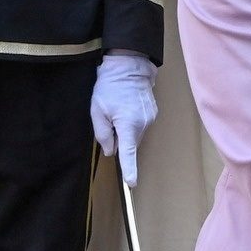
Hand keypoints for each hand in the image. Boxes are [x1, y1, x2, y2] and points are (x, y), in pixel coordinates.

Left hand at [91, 51, 158, 185]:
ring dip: (126, 130)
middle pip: (131, 142)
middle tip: (109, 122)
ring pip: (136, 134)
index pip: (128, 153)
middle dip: (121, 139)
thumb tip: (111, 150)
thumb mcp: (97, 110)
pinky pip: (141, 125)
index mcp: (128, 124)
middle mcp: (143, 123)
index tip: (132, 183)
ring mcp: (151, 117)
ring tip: (118, 111)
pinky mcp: (154, 112)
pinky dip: (133, 123)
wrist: (129, 66)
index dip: (129, 169)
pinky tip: (127, 108)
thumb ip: (103, 133)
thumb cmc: (109, 87)